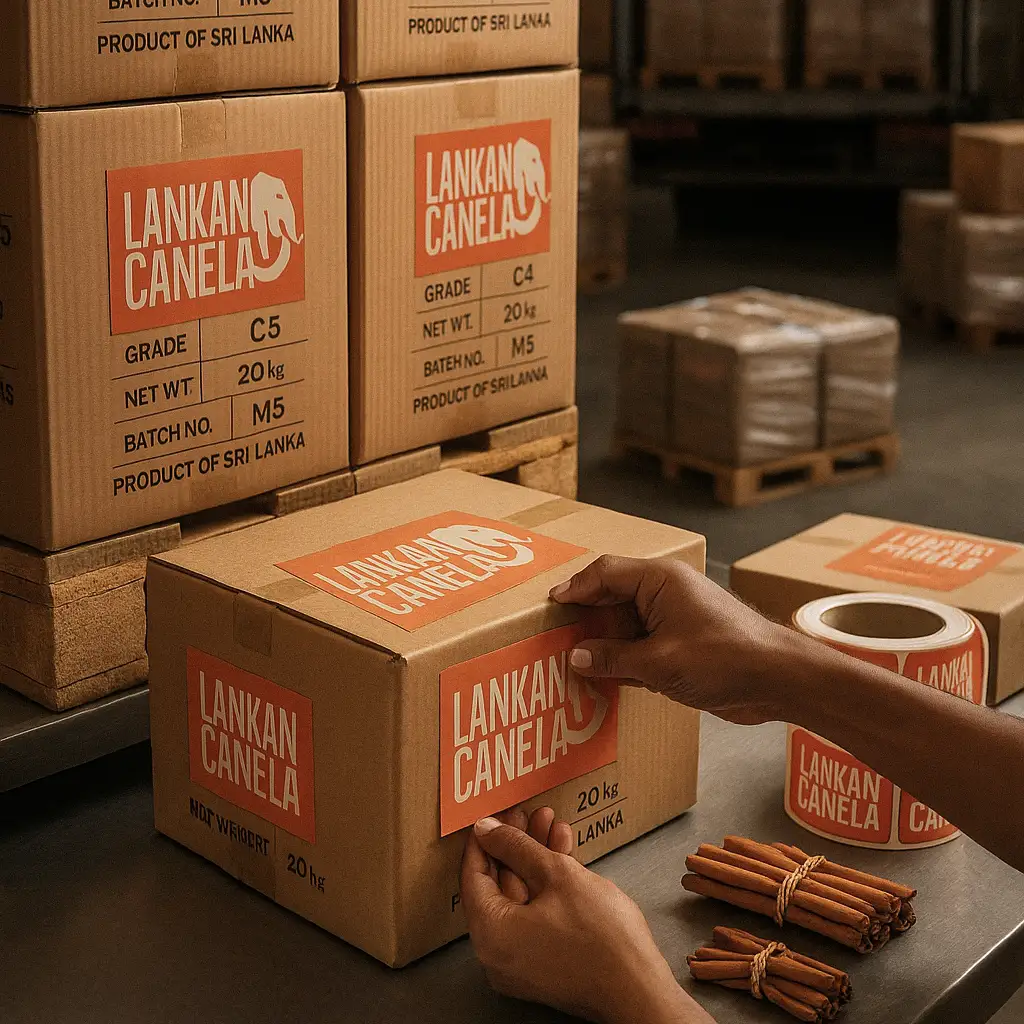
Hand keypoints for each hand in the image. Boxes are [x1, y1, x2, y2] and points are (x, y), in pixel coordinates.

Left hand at [461, 809, 712, 1023]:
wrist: (640, 990)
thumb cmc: (600, 936)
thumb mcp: (556, 874)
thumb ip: (515, 847)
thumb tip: (486, 829)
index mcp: (490, 933)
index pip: (473, 876)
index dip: (484, 840)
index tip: (493, 814)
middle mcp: (497, 954)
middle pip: (499, 886)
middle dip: (518, 845)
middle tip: (529, 814)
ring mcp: (520, 962)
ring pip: (522, 898)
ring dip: (537, 860)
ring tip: (553, 824)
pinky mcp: (543, 964)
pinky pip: (535, 916)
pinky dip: (547, 887)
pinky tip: (564, 854)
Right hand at [550, 555, 798, 724]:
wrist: (779, 678)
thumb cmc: (727, 658)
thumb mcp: (660, 662)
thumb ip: (614, 658)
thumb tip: (577, 655)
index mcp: (660, 580)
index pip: (605, 573)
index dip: (575, 588)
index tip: (550, 605)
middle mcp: (666, 592)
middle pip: (613, 596)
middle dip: (586, 616)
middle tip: (556, 634)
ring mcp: (676, 617)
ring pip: (627, 623)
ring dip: (605, 641)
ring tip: (575, 659)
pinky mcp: (684, 643)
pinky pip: (643, 644)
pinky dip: (625, 658)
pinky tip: (608, 677)